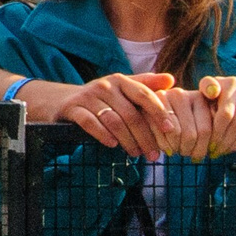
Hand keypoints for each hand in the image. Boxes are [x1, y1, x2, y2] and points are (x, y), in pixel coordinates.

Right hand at [35, 72, 174, 157]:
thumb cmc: (101, 99)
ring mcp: (87, 96)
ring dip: (128, 140)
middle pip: (130, 114)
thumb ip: (146, 85)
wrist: (63, 101)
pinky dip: (103, 135)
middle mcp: (104, 85)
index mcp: (120, 80)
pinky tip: (113, 145)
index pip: (144, 95)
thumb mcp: (122, 89)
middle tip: (154, 154)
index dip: (159, 112)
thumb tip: (171, 80)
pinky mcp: (72, 108)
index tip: (170, 130)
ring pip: (113, 121)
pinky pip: (90, 123)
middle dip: (145, 136)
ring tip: (136, 154)